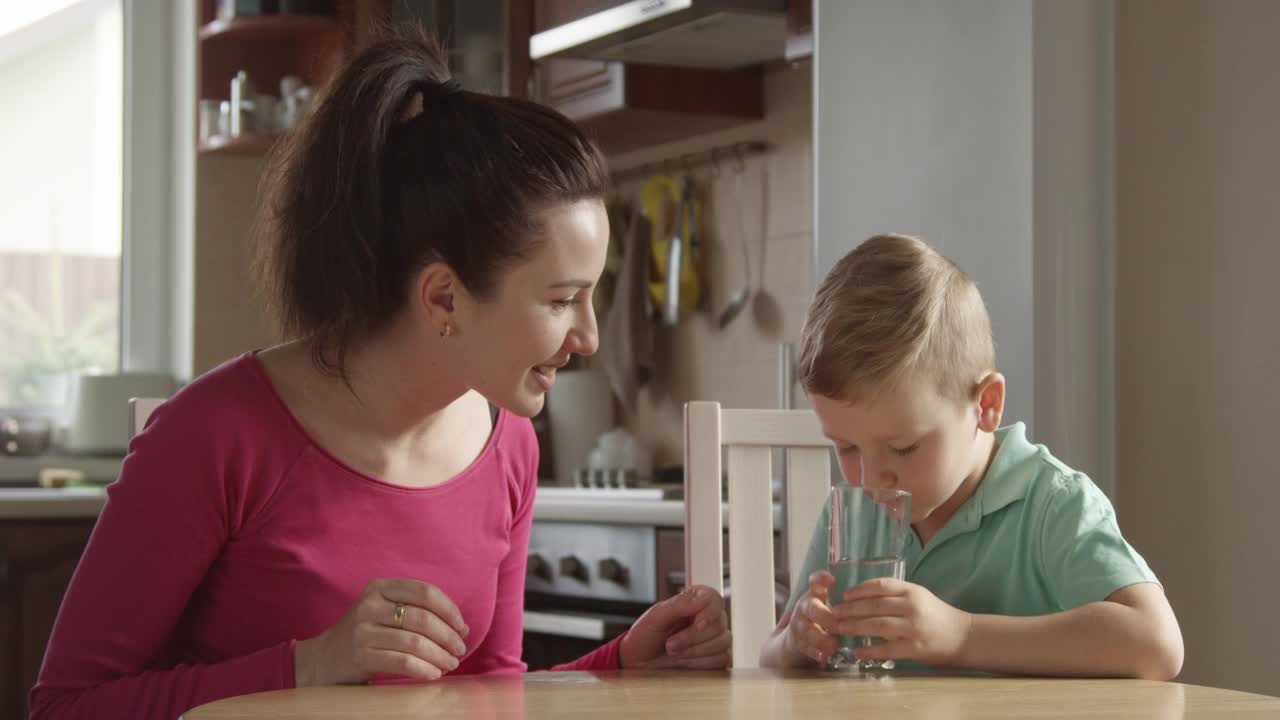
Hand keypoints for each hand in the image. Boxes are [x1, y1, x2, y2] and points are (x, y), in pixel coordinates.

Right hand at [294, 578, 469, 685]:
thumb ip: (416, 609)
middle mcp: (370, 605)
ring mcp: (363, 630)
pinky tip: (434, 673)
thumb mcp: (385, 610)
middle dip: (448, 636)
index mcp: (380, 587)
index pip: (425, 592)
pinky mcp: (360, 656)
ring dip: (440, 655)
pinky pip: (402, 662)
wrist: (326, 658)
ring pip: (414, 642)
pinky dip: (424, 669)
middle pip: (422, 618)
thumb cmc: (368, 632)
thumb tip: (460, 626)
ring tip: (451, 663)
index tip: (462, 627)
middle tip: (460, 649)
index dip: (449, 610)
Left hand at [619, 585, 730, 668]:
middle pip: (719, 624)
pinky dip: (701, 663)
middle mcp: (707, 619)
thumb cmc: (645, 638)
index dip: (709, 612)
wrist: (638, 663)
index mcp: (693, 602)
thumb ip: (679, 604)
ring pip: (722, 642)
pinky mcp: (716, 658)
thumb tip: (702, 598)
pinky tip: (685, 662)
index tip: (697, 624)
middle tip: (670, 645)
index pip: (715, 599)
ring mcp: (714, 639)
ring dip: (695, 651)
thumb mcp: (655, 617)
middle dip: (692, 638)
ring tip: (674, 653)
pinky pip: (722, 659)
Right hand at [782, 571, 840, 664]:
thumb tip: (866, 593)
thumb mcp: (828, 605)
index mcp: (815, 594)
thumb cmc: (820, 618)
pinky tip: (825, 656)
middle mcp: (805, 607)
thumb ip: (844, 599)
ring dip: (820, 638)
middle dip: (824, 616)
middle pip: (810, 607)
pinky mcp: (797, 642)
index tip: (832, 581)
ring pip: (806, 630)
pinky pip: (804, 647)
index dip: (821, 579)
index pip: (815, 581)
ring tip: (834, 645)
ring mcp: (799, 625)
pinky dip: (815, 652)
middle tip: (837, 625)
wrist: (795, 638)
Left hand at [834, 578, 971, 666]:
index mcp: (912, 591)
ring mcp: (913, 627)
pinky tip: (857, 650)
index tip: (845, 596)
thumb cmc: (937, 616)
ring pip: (876, 625)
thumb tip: (863, 599)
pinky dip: (869, 650)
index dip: (859, 590)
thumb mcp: (919, 597)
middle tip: (835, 613)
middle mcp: (912, 606)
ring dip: (855, 627)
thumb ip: (896, 597)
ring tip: (840, 629)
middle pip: (874, 605)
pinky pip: (886, 649)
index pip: (880, 586)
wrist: (964, 637)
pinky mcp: (915, 648)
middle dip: (851, 610)